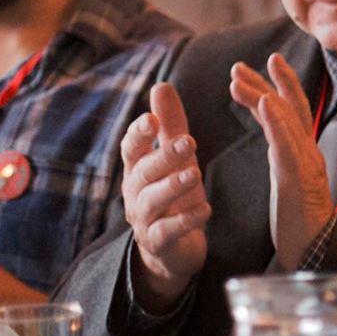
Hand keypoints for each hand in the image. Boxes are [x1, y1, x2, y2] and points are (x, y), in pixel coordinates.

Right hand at [120, 83, 210, 309]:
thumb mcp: (174, 158)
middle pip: (144, 172)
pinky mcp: (159, 243)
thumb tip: (161, 85)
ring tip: (195, 173)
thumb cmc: (172, 194)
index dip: (138, 133)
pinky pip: (168, 232)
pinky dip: (185, 221)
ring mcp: (144, 220)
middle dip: (164, 156)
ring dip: (173, 186)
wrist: (171, 250)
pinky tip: (205, 209)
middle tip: (188, 141)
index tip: (151, 117)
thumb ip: (169, 125)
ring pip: (152, 202)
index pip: (131, 148)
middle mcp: (135, 193)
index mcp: (138, 169)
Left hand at [230, 56, 330, 270]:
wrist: (315, 251)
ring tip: (238, 78)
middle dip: (270, 82)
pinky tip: (266, 103)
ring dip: (263, 95)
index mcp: (304, 154)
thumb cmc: (301, 224)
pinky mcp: (298, 178)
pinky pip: (287, 145)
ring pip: (287, 121)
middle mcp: (309, 152)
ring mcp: (306, 164)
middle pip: (292, 108)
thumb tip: (276, 146)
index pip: (293, 113)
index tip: (266, 64)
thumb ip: (285, 162)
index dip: (281, 86)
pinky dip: (277, 121)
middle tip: (241, 63)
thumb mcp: (290, 185)